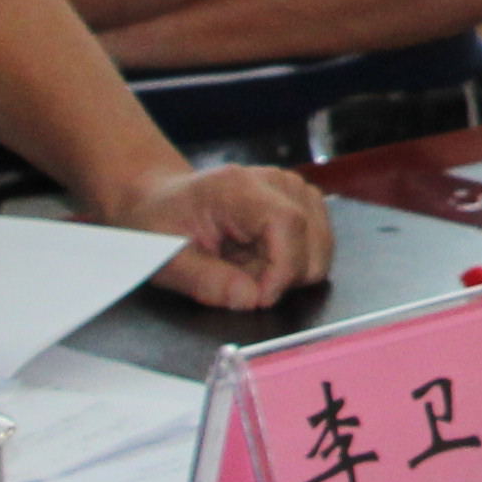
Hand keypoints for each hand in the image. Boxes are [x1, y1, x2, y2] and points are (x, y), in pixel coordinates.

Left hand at [121, 162, 333, 306]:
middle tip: (239, 278)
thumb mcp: (168, 259)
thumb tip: (252, 300)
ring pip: (321, 248)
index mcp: (239, 187)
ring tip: (247, 266)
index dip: (283, 270)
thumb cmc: (161, 223)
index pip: (288, 224)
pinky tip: (261, 260)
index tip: (259, 299)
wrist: (161, 201)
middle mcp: (277, 182)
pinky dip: (292, 265)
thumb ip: (207, 281)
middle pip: (313, 239)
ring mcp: (295, 191)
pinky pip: (317, 247)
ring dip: (288, 272)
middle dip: (282, 277)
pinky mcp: (304, 205)